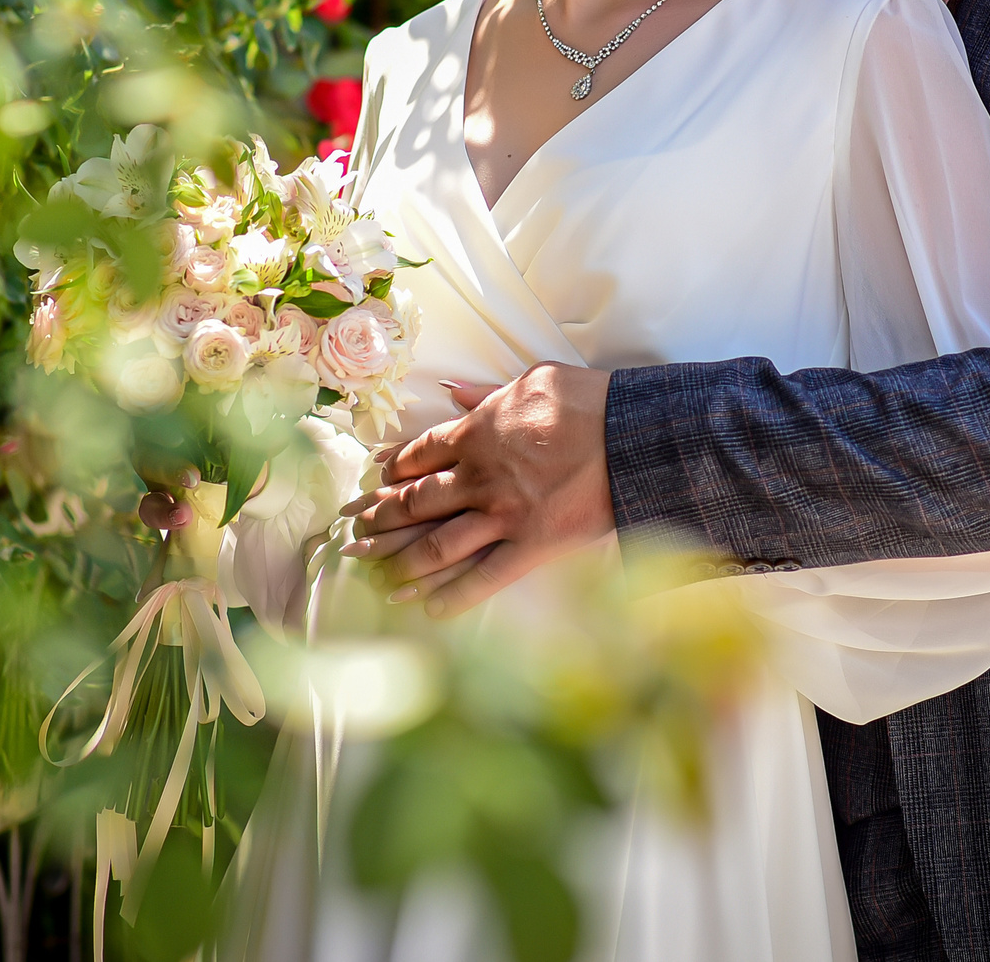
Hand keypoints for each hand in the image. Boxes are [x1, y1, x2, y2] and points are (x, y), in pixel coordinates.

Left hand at [338, 362, 612, 615]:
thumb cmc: (588, 401)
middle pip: (415, 503)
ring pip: (437, 546)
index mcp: (475, 434)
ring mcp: (502, 515)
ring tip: (379, 577)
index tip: (376, 483)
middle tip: (356, 535)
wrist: (632, 435)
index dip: (392, 471)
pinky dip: (453, 597)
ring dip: (402, 563)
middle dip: (381, 520)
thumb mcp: (533, 379)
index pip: (418, 455)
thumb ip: (487, 391)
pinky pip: (483, 578)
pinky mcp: (530, 546)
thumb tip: (450, 390)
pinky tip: (430, 610)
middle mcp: (478, 478)